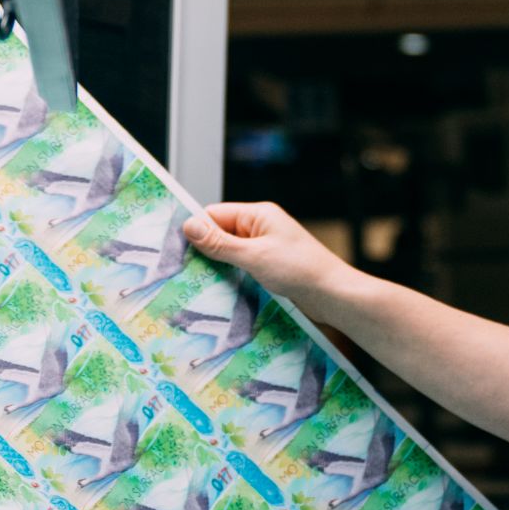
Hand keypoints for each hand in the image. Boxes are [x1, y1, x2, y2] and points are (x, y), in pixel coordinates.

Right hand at [183, 201, 348, 310]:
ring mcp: (265, 248)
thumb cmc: (301, 270)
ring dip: (217, 267)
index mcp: (258, 215)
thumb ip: (220, 243)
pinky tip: (219, 291)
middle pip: (220, 234)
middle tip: (182, 270)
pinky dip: (231, 277)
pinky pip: (241, 268)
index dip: (195, 230)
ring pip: (229, 254)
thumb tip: (189, 227)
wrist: (333, 294)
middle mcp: (261, 228)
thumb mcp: (254, 256)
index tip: (174, 248)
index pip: (214, 214)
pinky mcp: (269, 267)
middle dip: (204, 251)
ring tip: (198, 283)